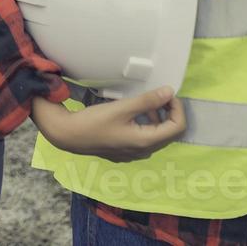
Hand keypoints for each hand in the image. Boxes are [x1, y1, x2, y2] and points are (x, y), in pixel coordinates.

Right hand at [30, 87, 186, 162]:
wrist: (69, 135)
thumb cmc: (95, 121)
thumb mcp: (122, 107)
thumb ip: (147, 101)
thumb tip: (169, 92)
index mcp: (146, 141)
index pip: (177, 127)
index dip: (177, 108)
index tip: (167, 94)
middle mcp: (144, 151)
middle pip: (169, 133)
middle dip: (167, 112)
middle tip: (157, 96)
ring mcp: (134, 154)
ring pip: (156, 136)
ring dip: (156, 118)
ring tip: (144, 103)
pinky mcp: (124, 152)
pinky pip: (144, 139)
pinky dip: (145, 124)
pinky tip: (131, 115)